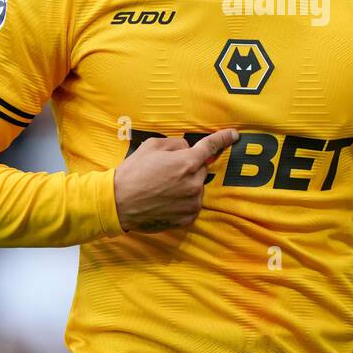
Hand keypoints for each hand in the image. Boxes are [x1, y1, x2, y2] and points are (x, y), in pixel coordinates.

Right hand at [113, 129, 238, 233]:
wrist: (118, 202)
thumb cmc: (133, 172)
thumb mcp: (152, 146)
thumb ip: (176, 144)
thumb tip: (186, 148)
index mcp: (187, 162)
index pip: (211, 146)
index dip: (223, 138)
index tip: (234, 135)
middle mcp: (194, 183)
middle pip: (201, 169)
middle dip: (188, 167)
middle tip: (166, 171)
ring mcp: (192, 202)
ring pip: (196, 187)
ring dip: (186, 184)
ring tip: (162, 187)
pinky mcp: (187, 217)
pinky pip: (192, 203)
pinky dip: (182, 200)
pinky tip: (164, 199)